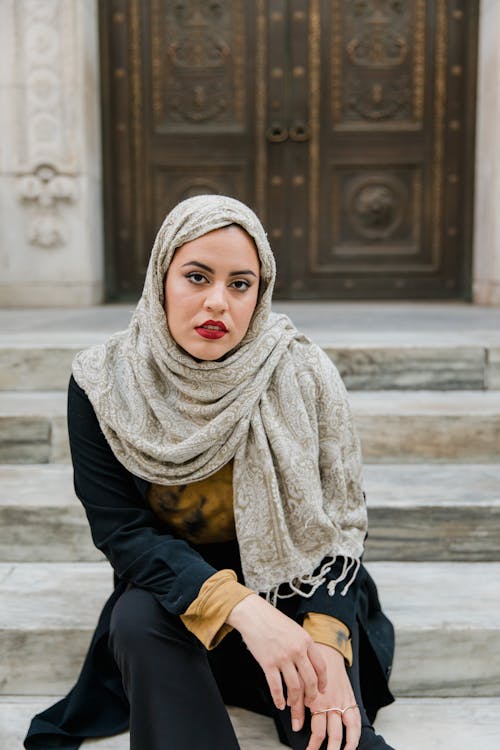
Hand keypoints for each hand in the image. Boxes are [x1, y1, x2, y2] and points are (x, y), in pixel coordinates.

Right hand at [226, 594, 326, 712]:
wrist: (253, 614)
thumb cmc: (273, 620)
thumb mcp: (295, 629)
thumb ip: (303, 645)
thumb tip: (309, 664)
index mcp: (306, 640)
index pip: (321, 666)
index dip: (323, 681)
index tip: (322, 689)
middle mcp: (297, 650)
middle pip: (310, 680)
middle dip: (311, 695)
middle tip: (309, 702)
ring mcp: (282, 657)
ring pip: (294, 687)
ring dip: (295, 700)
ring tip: (293, 704)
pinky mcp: (268, 663)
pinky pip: (276, 687)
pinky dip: (278, 699)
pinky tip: (279, 703)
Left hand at [303, 643, 360, 749]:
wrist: (327, 649)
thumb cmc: (310, 666)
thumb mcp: (300, 684)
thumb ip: (297, 705)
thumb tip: (294, 724)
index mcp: (318, 701)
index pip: (318, 731)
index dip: (313, 746)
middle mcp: (332, 704)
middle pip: (334, 734)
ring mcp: (343, 702)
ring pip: (349, 729)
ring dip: (348, 745)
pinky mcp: (351, 698)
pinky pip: (357, 718)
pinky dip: (357, 731)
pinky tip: (354, 739)